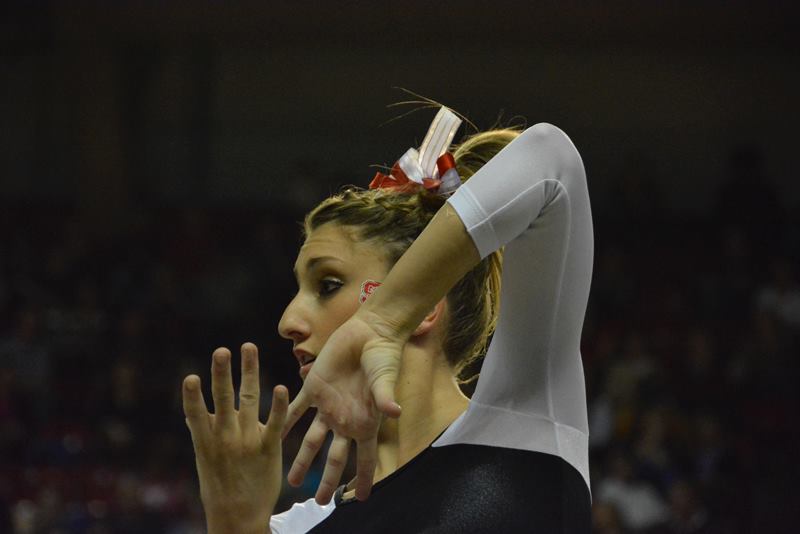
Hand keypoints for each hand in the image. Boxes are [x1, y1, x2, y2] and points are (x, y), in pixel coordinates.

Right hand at [183, 343, 286, 533]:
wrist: (239, 517)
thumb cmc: (220, 485)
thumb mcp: (205, 458)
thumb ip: (202, 432)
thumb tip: (191, 413)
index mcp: (206, 440)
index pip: (196, 413)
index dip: (193, 396)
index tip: (191, 377)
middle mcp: (225, 437)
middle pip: (223, 399)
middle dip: (222, 373)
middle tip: (222, 350)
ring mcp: (247, 441)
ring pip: (247, 400)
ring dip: (248, 373)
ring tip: (247, 348)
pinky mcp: (269, 447)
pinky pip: (274, 423)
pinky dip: (276, 405)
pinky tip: (280, 387)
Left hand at [283, 312, 405, 502]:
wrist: (369, 332)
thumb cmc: (383, 356)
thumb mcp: (385, 379)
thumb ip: (385, 397)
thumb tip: (395, 412)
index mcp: (365, 421)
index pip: (365, 458)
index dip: (363, 478)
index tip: (362, 499)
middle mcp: (345, 418)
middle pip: (334, 457)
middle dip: (327, 480)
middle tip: (319, 502)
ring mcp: (328, 405)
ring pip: (312, 439)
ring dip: (302, 459)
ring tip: (291, 480)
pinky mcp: (314, 388)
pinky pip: (296, 410)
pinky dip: (285, 422)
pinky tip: (272, 436)